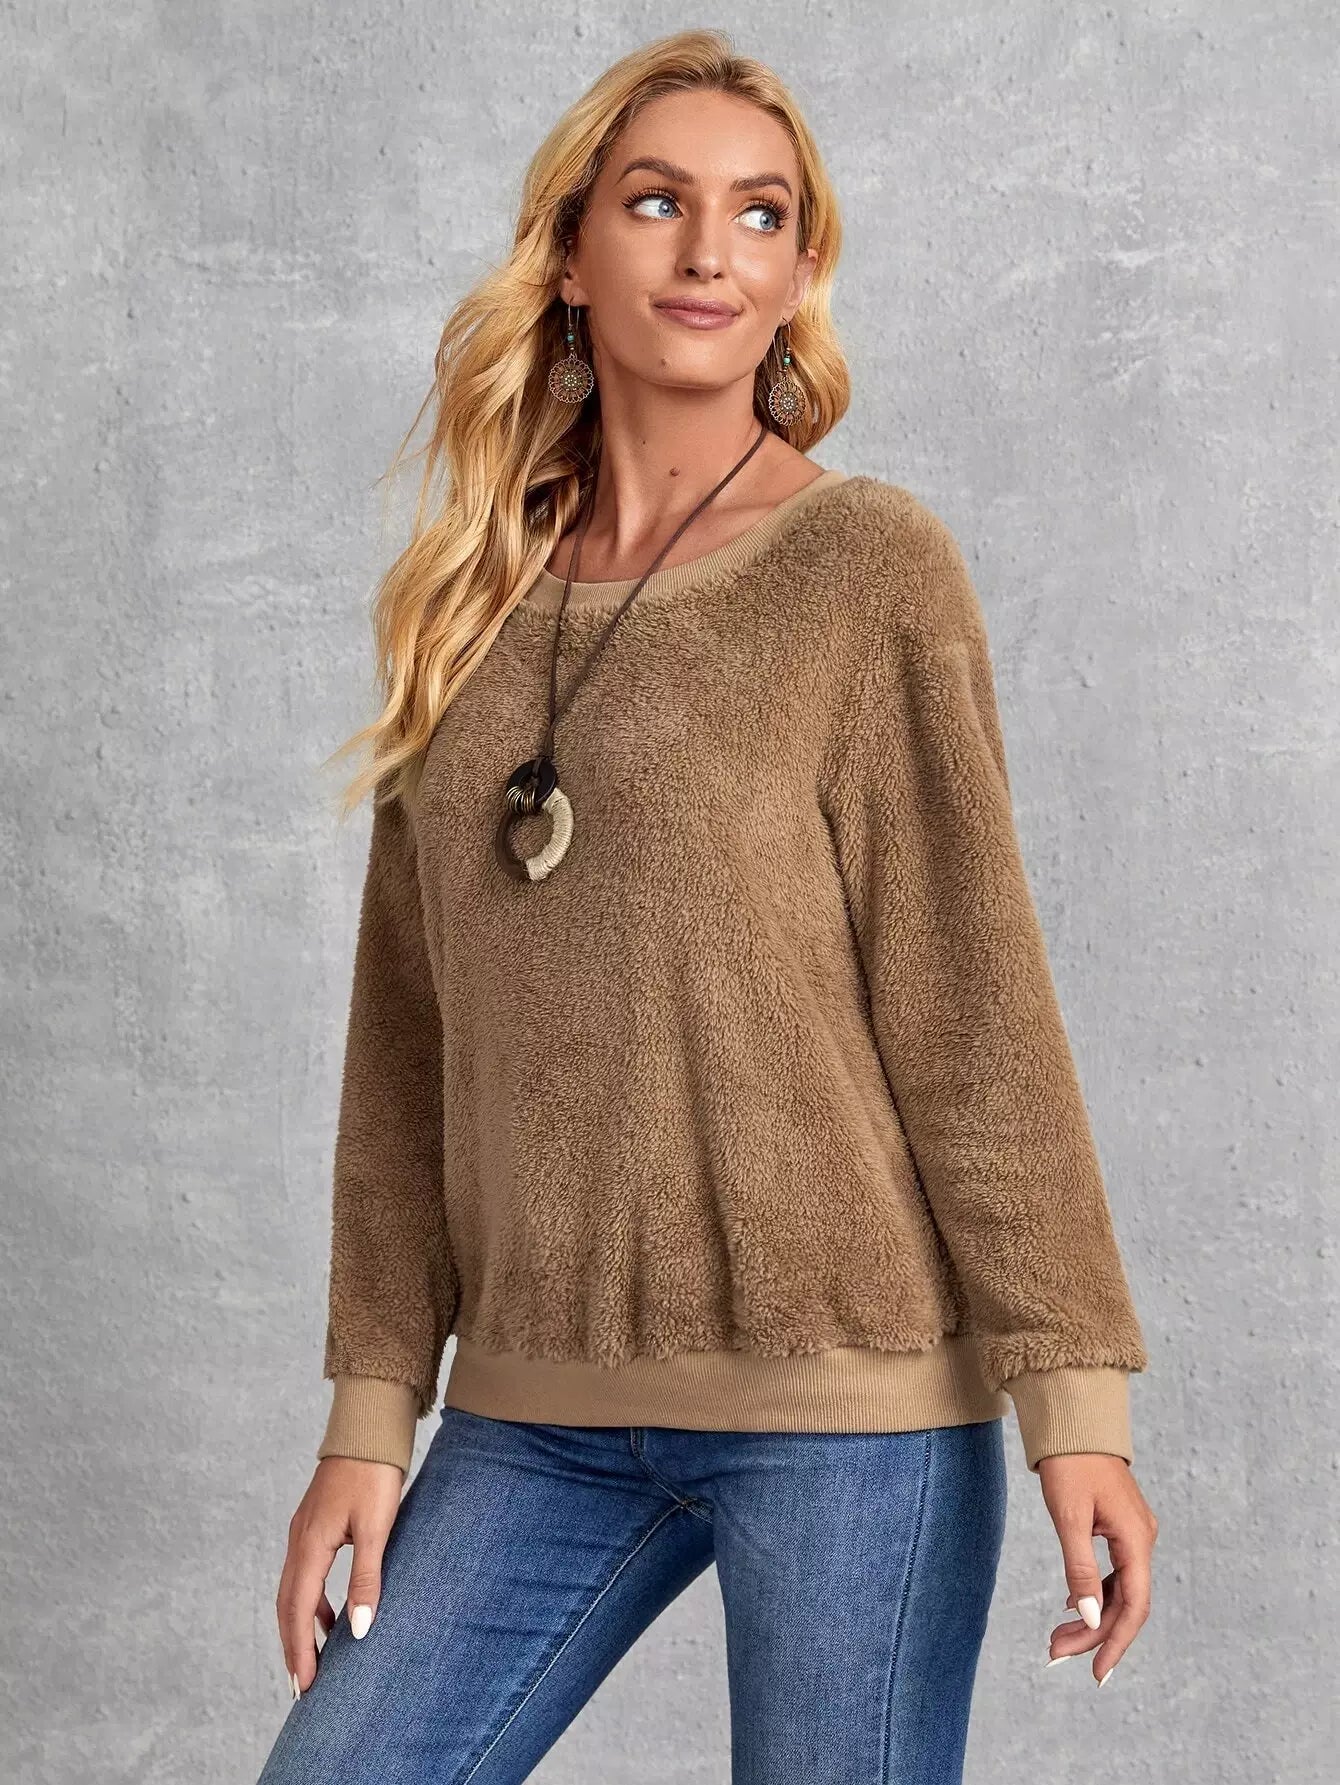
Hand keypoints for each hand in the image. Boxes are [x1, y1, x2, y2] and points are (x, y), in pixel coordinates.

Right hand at [275, 1455, 404, 1696]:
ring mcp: (303, 1530)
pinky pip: (304, 1573)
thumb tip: (360, 1630)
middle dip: (293, 1645)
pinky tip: (329, 1613)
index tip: (305, 1685)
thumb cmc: (375, 1475)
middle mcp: (298, 1540)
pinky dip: (311, 1600)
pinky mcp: (314, 1523)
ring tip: (315, 1657)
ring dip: (300, 1625)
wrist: (368, 1429)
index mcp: (310, 1544)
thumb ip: (365, 1579)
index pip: (298, 1610)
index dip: (300, 1649)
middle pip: (286, 1605)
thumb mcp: (375, 1529)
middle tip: (302, 1684)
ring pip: (293, 1590)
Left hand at [1037, 1453, 1157, 1685]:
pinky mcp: (1120, 1526)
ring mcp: (1134, 1533)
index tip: (1095, 1673)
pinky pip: (1114, 1571)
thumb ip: (1081, 1568)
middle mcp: (1143, 1539)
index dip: (1115, 1643)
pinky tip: (1072, 1604)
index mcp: (1137, 1539)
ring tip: (1057, 1637)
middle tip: (1054, 1651)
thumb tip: (1088, 1617)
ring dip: (1090, 1616)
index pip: (1133, 1607)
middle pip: (1124, 1603)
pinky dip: (1093, 1591)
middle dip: (1092, 1633)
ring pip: (1118, 1589)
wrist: (1074, 1420)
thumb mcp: (1069, 1516)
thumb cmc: (1070, 1463)